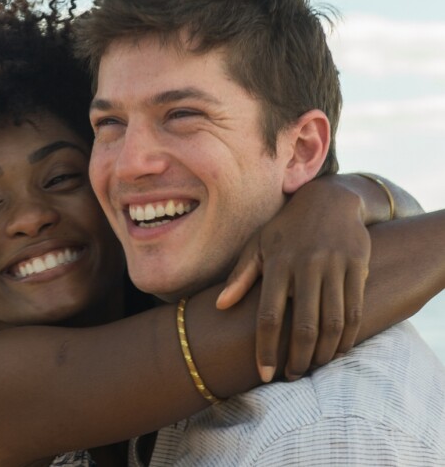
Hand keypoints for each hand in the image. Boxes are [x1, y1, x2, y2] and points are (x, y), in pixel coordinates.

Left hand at [217, 178, 370, 382]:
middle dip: (298, 359)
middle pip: (303, 326)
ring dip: (324, 353)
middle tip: (293, 376)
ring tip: (314, 367)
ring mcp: (334, 266)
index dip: (265, 349)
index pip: (268, 315)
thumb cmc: (286, 228)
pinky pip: (355, 310)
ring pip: (332, 323)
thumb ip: (241, 276)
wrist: (329, 200)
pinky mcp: (357, 266)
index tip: (265, 374)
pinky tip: (338, 349)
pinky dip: (348, 337)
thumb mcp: (258, 244)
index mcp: (276, 263)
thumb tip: (220, 306)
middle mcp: (306, 265)